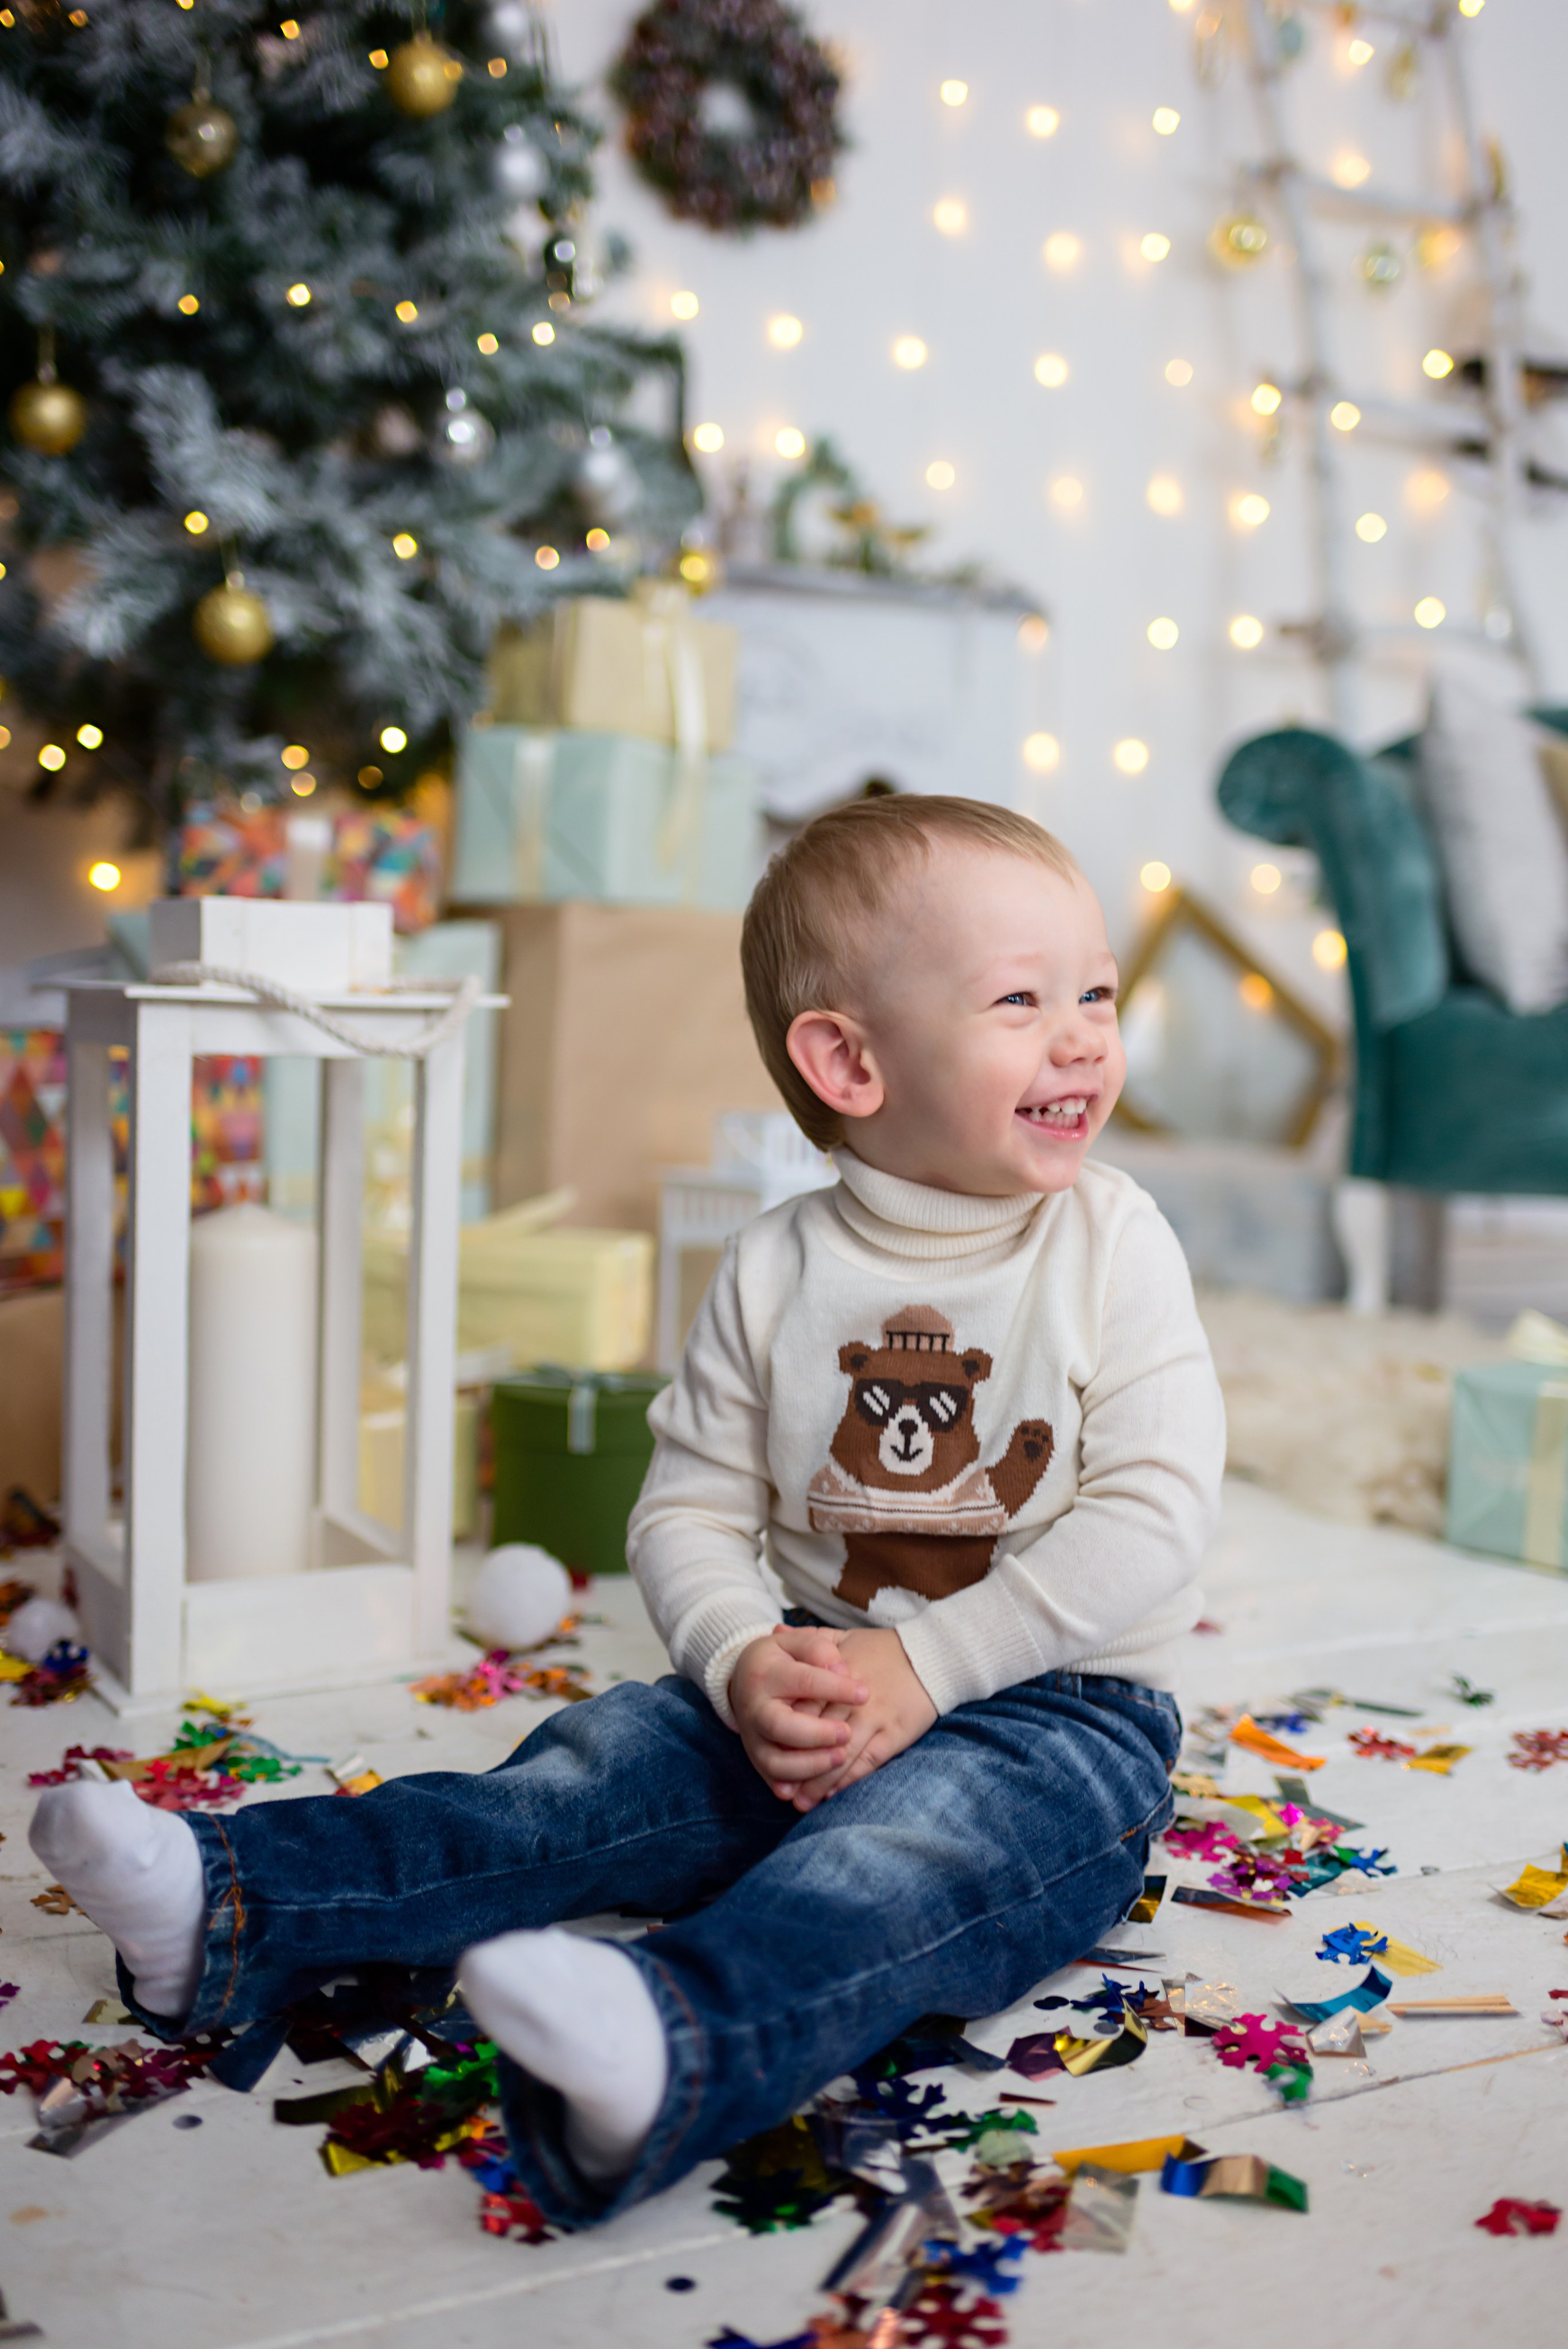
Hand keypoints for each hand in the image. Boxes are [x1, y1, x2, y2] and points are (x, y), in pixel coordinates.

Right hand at [729, 1626, 868, 1801]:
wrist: (743, 1677)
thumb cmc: (782, 1658)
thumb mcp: (797, 1642)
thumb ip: (819, 1649)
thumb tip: (841, 1669)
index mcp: (767, 1673)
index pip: (803, 1681)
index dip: (835, 1688)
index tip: (865, 1694)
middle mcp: (754, 1707)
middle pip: (780, 1726)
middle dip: (817, 1734)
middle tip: (847, 1733)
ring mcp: (752, 1737)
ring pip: (775, 1762)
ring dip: (810, 1765)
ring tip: (841, 1757)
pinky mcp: (756, 1757)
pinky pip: (772, 1779)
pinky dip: (794, 1786)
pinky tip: (818, 1788)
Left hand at [783, 1628, 936, 1812]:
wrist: (931, 1654)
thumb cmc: (883, 1648)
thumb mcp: (844, 1637)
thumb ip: (808, 1640)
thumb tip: (775, 1631)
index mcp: (835, 1674)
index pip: (802, 1706)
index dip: (784, 1732)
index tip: (766, 1750)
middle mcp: (852, 1699)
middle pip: (817, 1735)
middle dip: (797, 1764)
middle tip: (779, 1788)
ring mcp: (875, 1717)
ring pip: (841, 1755)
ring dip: (820, 1782)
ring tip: (801, 1802)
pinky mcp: (895, 1733)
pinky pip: (869, 1761)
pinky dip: (850, 1779)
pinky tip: (834, 1794)